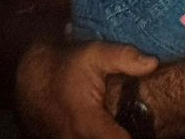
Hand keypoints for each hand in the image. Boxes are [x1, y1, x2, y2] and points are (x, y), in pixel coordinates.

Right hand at [15, 40, 157, 138]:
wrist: (32, 77)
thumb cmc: (67, 65)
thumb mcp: (95, 53)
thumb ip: (125, 57)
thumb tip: (152, 63)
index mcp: (86, 124)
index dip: (137, 133)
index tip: (151, 126)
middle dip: (128, 130)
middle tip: (140, 119)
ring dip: (110, 133)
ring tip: (123, 118)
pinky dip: (101, 133)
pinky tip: (110, 123)